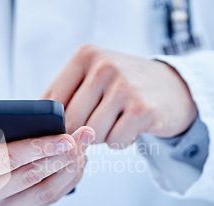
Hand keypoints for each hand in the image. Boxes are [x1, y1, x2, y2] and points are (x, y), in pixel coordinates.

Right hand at [0, 104, 95, 205]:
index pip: (6, 162)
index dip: (38, 149)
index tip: (66, 137)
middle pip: (31, 177)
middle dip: (63, 156)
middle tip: (86, 135)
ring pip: (42, 194)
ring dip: (68, 172)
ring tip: (85, 149)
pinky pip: (41, 203)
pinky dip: (62, 186)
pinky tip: (74, 167)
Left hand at [42, 44, 197, 147]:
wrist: (175, 87)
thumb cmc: (124, 86)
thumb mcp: (94, 77)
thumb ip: (65, 96)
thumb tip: (37, 126)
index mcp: (85, 56)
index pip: (51, 100)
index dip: (53, 122)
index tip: (60, 130)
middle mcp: (104, 66)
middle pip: (70, 122)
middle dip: (80, 132)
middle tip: (97, 123)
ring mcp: (124, 86)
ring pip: (91, 135)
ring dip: (102, 136)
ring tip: (116, 120)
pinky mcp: (142, 109)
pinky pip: (115, 141)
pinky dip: (121, 140)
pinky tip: (132, 125)